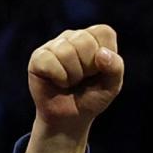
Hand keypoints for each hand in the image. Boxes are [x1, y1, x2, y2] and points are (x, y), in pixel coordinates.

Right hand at [24, 24, 123, 152]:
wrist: (69, 119)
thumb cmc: (92, 100)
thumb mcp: (112, 87)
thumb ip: (115, 69)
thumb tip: (102, 56)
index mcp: (94, 38)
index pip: (105, 33)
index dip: (106, 57)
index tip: (100, 72)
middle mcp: (71, 37)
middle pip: (86, 41)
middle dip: (89, 67)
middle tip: (83, 81)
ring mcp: (52, 45)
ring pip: (68, 50)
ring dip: (73, 74)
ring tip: (69, 83)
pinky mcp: (37, 58)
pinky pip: (50, 59)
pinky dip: (57, 76)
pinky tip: (55, 82)